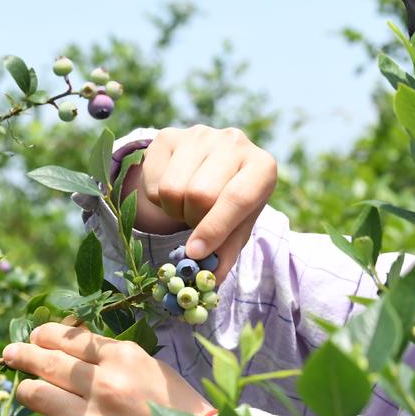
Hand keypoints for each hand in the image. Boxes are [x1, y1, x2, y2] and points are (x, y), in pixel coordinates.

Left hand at [4, 322, 215, 415]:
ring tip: (25, 391)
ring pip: (38, 395)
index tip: (33, 337)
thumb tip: (71, 342)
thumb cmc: (178, 407)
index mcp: (123, 358)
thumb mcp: (150, 366)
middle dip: (22, 355)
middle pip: (47, 363)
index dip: (43, 335)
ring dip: (26, 390)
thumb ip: (113, 355)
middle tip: (10, 355)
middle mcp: (105, 385)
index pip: (68, 338)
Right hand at [122, 124, 276, 279]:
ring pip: (172, 189)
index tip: (196, 252)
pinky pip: (152, 180)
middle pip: (199, 194)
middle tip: (198, 223)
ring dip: (175, 210)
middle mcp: (234, 142)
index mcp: (262, 166)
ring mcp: (200, 134)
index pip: (237, 198)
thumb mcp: (238, 228)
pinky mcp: (169, 135)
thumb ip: (226, 253)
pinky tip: (175, 192)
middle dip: (194, 220)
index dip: (215, 228)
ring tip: (188, 207)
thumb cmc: (232, 204)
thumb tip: (210, 281)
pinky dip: (158, 199)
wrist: (214, 168)